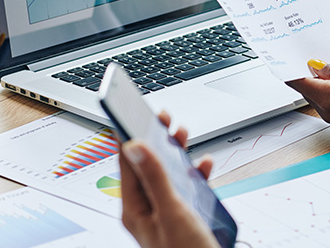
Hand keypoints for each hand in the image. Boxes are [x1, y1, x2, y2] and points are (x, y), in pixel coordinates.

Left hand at [119, 112, 218, 247]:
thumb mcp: (171, 211)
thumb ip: (154, 177)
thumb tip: (135, 145)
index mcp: (134, 208)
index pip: (127, 163)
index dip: (131, 135)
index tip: (136, 113)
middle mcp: (147, 208)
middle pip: (146, 165)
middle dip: (156, 139)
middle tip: (163, 118)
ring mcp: (165, 211)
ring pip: (166, 173)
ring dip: (174, 153)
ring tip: (181, 135)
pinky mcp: (183, 215)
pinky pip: (185, 187)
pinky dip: (193, 173)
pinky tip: (202, 166)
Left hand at [286, 60, 329, 143]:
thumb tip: (319, 67)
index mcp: (327, 98)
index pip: (297, 82)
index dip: (289, 67)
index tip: (284, 55)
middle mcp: (329, 112)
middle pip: (308, 89)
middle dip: (307, 72)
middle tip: (309, 52)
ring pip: (320, 95)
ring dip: (322, 80)